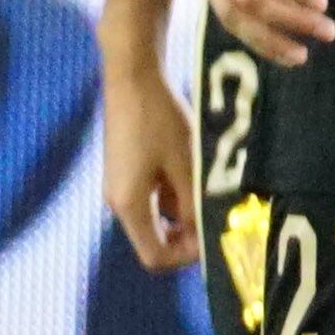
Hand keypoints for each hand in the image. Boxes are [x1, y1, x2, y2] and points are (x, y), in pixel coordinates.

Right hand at [102, 62, 202, 269]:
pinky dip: (174, 191)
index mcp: (129, 206)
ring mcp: (118, 186)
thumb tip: (204, 233)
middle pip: (155, 238)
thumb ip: (194, 203)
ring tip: (207, 183)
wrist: (132, 77)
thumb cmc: (160, 119)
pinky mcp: (124, 170)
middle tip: (217, 212)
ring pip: (157, 216)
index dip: (187, 256)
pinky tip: (191, 166)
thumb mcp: (186, 163)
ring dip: (184, 208)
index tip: (214, 236)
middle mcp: (118, 202)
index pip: (155, 256)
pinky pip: (152, 196)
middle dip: (188, 232)